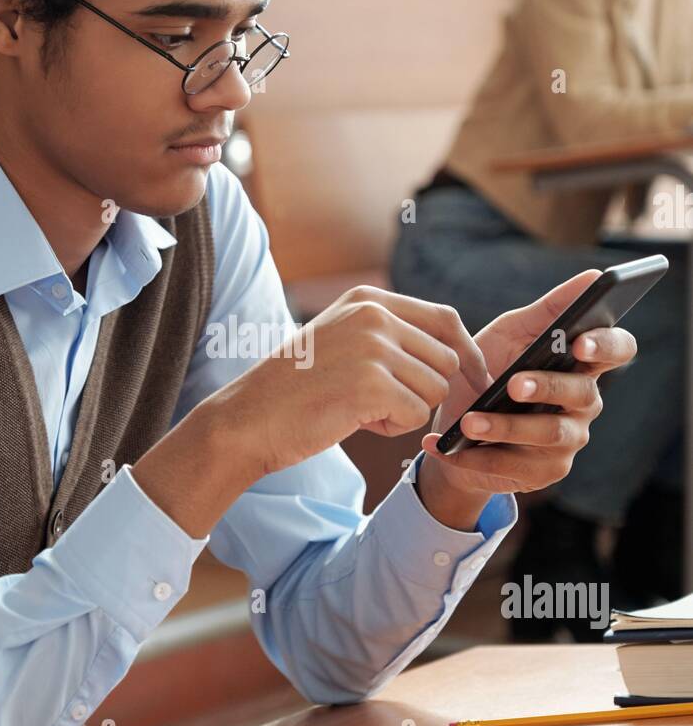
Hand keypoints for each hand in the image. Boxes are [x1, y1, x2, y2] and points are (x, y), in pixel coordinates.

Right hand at [214, 284, 489, 478]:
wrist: (249, 419)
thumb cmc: (296, 389)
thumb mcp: (342, 339)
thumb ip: (389, 334)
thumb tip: (454, 350)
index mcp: (368, 299)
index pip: (445, 320)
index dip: (468, 354)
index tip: (475, 381)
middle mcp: (374, 314)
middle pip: (446, 359)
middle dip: (426, 391)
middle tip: (384, 405)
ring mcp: (373, 347)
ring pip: (434, 390)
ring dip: (406, 410)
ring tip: (360, 409)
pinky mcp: (371, 385)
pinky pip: (415, 414)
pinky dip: (392, 427)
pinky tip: (355, 421)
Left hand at [418, 270, 636, 512]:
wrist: (454, 431)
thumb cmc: (488, 373)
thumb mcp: (509, 336)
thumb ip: (547, 311)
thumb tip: (594, 277)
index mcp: (582, 363)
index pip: (618, 349)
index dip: (606, 346)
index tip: (580, 342)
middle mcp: (584, 402)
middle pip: (582, 394)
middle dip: (547, 387)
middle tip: (513, 385)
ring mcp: (568, 440)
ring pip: (548, 434)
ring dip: (505, 427)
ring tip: (468, 422)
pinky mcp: (545, 472)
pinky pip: (515, 466)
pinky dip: (476, 456)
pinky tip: (445, 446)